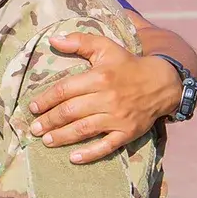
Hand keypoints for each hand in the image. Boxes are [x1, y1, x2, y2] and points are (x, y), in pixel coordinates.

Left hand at [27, 34, 180, 163]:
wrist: (163, 82)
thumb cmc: (128, 65)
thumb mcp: (106, 47)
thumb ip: (80, 41)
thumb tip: (53, 39)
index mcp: (99, 77)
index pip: (64, 90)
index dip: (46, 100)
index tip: (33, 108)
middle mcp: (108, 98)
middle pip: (70, 111)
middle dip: (49, 121)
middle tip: (34, 129)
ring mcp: (119, 117)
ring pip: (84, 129)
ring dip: (62, 137)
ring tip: (46, 141)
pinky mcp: (128, 132)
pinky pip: (108, 146)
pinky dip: (90, 153)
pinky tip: (73, 158)